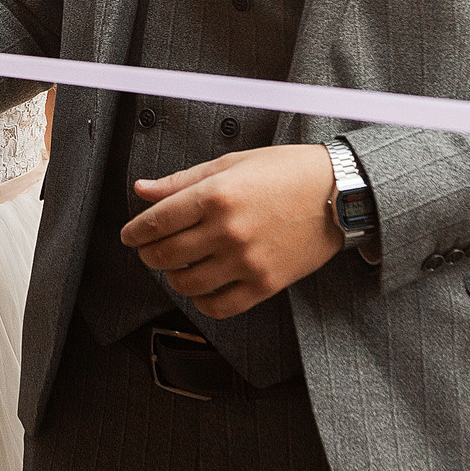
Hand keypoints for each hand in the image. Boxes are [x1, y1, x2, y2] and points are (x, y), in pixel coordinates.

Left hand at [122, 144, 343, 319]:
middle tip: (149, 250)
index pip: (156, 221)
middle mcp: (228, 230)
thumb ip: (182, 181)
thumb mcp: (231, 164)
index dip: (135, 231)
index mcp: (216, 195)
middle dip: (148, 254)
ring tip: (178, 266)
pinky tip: (202, 288)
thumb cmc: (286, 172)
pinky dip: (202, 301)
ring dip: (172, 277)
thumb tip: (142, 191)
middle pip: (165, 254)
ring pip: (186, 283)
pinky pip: (219, 306)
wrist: (340, 193)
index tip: (130, 236)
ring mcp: (246, 261)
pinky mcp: (265, 284)